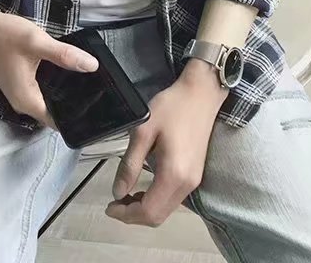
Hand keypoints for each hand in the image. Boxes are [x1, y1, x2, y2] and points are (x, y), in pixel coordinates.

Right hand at [0, 11, 98, 127]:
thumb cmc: (5, 35)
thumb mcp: (37, 42)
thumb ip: (64, 55)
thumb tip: (92, 66)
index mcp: (27, 100)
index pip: (57, 121)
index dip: (77, 116)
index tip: (97, 106)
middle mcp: (23, 102)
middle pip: (55, 111)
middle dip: (74, 103)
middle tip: (98, 90)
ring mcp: (20, 93)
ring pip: (49, 100)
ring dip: (64, 92)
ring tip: (88, 80)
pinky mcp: (21, 83)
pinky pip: (42, 90)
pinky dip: (54, 84)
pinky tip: (68, 72)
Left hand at [106, 59, 227, 226]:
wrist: (201, 94)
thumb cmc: (172, 107)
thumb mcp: (143, 131)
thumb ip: (129, 164)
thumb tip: (118, 192)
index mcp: (173, 174)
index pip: (148, 211)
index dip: (126, 215)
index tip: (109, 206)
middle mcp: (187, 184)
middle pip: (158, 216)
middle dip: (133, 215)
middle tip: (114, 203)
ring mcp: (194, 180)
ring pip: (166, 210)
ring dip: (144, 209)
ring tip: (125, 195)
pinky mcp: (196, 175)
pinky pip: (173, 199)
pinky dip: (156, 200)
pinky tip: (143, 187)